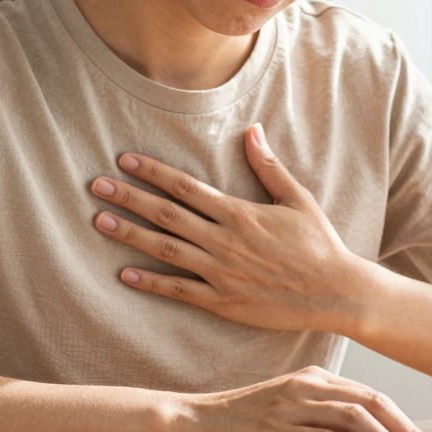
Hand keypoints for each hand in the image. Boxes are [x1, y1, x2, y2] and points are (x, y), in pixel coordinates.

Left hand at [88, 123, 375, 333]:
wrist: (335, 292)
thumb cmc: (319, 244)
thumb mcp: (297, 199)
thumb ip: (268, 166)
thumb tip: (252, 130)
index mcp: (239, 212)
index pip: (185, 186)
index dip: (152, 172)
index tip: (125, 160)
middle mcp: (224, 240)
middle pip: (166, 214)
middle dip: (128, 198)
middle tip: (96, 186)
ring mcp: (220, 271)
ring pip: (165, 249)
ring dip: (130, 235)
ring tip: (100, 222)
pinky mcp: (222, 300)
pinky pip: (179, 290)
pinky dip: (150, 282)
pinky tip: (124, 273)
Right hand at [167, 365, 431, 431]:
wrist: (190, 422)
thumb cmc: (237, 423)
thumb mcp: (287, 413)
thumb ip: (323, 419)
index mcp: (313, 378)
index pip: (371, 396)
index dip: (404, 421)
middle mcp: (307, 385)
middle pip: (372, 402)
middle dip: (408, 431)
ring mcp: (293, 404)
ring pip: (357, 417)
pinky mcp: (280, 428)